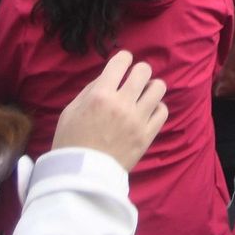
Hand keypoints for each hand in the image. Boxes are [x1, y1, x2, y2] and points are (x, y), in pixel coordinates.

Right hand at [52, 50, 167, 171]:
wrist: (81, 176)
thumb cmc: (71, 141)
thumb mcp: (71, 110)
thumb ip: (90, 90)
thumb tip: (109, 77)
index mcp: (100, 95)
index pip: (121, 61)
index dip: (123, 58)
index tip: (123, 63)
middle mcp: (122, 104)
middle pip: (144, 71)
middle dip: (139, 71)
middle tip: (134, 79)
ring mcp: (137, 120)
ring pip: (158, 88)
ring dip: (151, 87)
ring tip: (143, 94)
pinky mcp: (147, 136)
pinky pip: (163, 111)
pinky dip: (157, 107)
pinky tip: (147, 111)